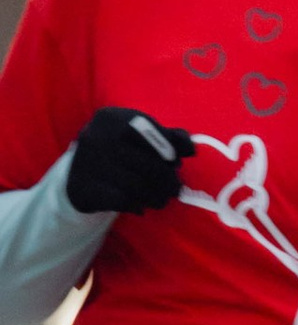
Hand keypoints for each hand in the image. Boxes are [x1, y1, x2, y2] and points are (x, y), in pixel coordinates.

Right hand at [66, 109, 194, 215]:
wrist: (79, 171)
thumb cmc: (120, 149)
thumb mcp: (140, 135)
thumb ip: (169, 137)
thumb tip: (191, 149)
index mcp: (112, 117)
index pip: (150, 132)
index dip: (169, 149)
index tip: (176, 162)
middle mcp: (97, 136)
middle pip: (146, 163)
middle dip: (167, 179)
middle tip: (175, 189)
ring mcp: (88, 163)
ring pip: (136, 185)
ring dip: (156, 196)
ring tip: (162, 200)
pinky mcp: (84, 188)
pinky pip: (121, 200)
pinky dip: (136, 205)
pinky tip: (141, 206)